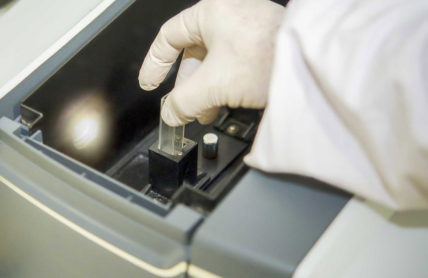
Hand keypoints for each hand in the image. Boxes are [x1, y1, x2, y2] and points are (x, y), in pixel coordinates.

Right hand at [139, 0, 284, 125]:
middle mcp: (229, 15)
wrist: (313, 64)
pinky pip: (235, 64)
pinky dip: (225, 85)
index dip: (155, 63)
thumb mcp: (214, 84)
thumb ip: (183, 101)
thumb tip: (171, 114)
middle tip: (181, 108)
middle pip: (193, 53)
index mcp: (211, 11)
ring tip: (202, 113)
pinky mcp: (265, 44)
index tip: (150, 84)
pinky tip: (223, 105)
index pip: (169, 36)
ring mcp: (249, 29)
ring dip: (205, 90)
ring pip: (215, 61)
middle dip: (186, 86)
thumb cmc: (268, 57)